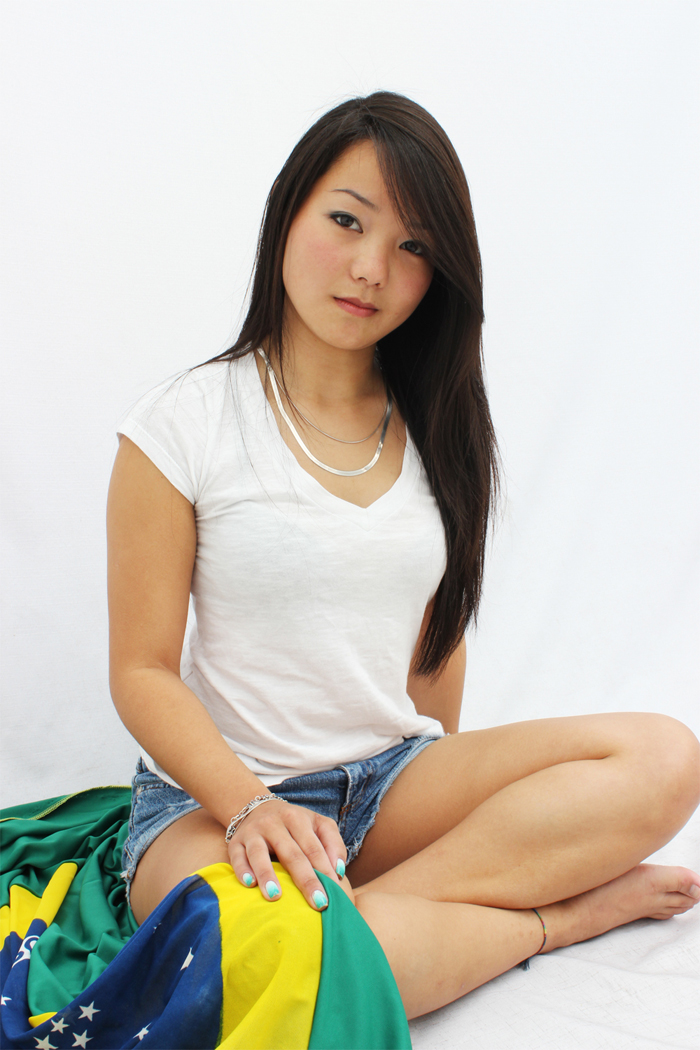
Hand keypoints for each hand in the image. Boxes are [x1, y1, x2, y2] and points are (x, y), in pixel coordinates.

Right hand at [226, 799, 346, 908]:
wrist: (256, 807)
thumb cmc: (294, 824)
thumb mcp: (317, 824)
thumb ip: (333, 843)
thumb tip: (339, 870)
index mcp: (298, 819)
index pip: (314, 847)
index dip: (325, 870)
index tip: (336, 893)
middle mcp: (275, 824)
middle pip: (292, 854)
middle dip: (306, 880)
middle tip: (318, 903)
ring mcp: (254, 832)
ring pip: (260, 853)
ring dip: (268, 875)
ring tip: (275, 897)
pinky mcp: (236, 842)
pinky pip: (237, 856)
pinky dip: (242, 869)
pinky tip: (248, 884)